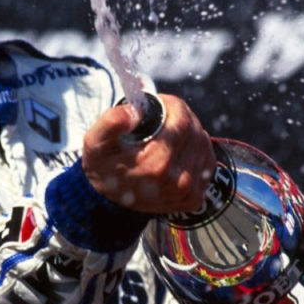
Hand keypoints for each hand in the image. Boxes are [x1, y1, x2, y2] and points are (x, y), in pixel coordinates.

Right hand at [82, 94, 214, 213]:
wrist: (108, 201)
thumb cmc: (104, 166)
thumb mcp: (96, 142)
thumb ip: (112, 122)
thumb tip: (136, 111)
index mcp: (157, 164)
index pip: (182, 121)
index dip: (173, 105)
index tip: (160, 103)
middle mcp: (178, 181)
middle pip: (195, 131)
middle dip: (181, 116)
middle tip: (163, 116)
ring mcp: (189, 191)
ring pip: (203, 144)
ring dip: (189, 132)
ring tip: (169, 133)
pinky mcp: (194, 198)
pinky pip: (206, 161)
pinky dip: (195, 150)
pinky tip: (179, 150)